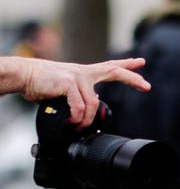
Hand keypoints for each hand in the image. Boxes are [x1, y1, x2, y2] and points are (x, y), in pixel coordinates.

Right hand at [10, 56, 150, 126]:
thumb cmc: (41, 84)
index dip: (126, 65)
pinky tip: (71, 121)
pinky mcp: (69, 83)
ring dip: (86, 120)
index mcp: (84, 73)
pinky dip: (76, 118)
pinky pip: (80, 107)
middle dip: (132, 79)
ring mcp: (77, 76)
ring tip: (77, 126)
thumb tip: (85, 111)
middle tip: (147, 86)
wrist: (24, 76)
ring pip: (92, 104)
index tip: (141, 62)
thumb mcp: (64, 88)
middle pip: (114, 71)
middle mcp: (84, 72)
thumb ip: (77, 97)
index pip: (110, 66)